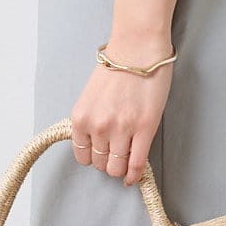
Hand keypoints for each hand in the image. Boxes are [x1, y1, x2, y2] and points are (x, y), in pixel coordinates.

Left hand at [70, 35, 174, 186]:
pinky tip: (134, 176)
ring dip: (121, 169)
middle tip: (117, 156)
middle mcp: (98, 126)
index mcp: (81, 118)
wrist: (138, 48)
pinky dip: (135, 174)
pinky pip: (136, 163)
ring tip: (127, 162)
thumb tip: (98, 142)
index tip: (102, 156)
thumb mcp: (91, 96)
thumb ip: (91, 119)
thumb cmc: (117, 67)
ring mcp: (121, 129)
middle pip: (100, 164)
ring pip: (116, 168)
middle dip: (108, 163)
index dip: (93, 158)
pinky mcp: (144, 128)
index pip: (82, 156)